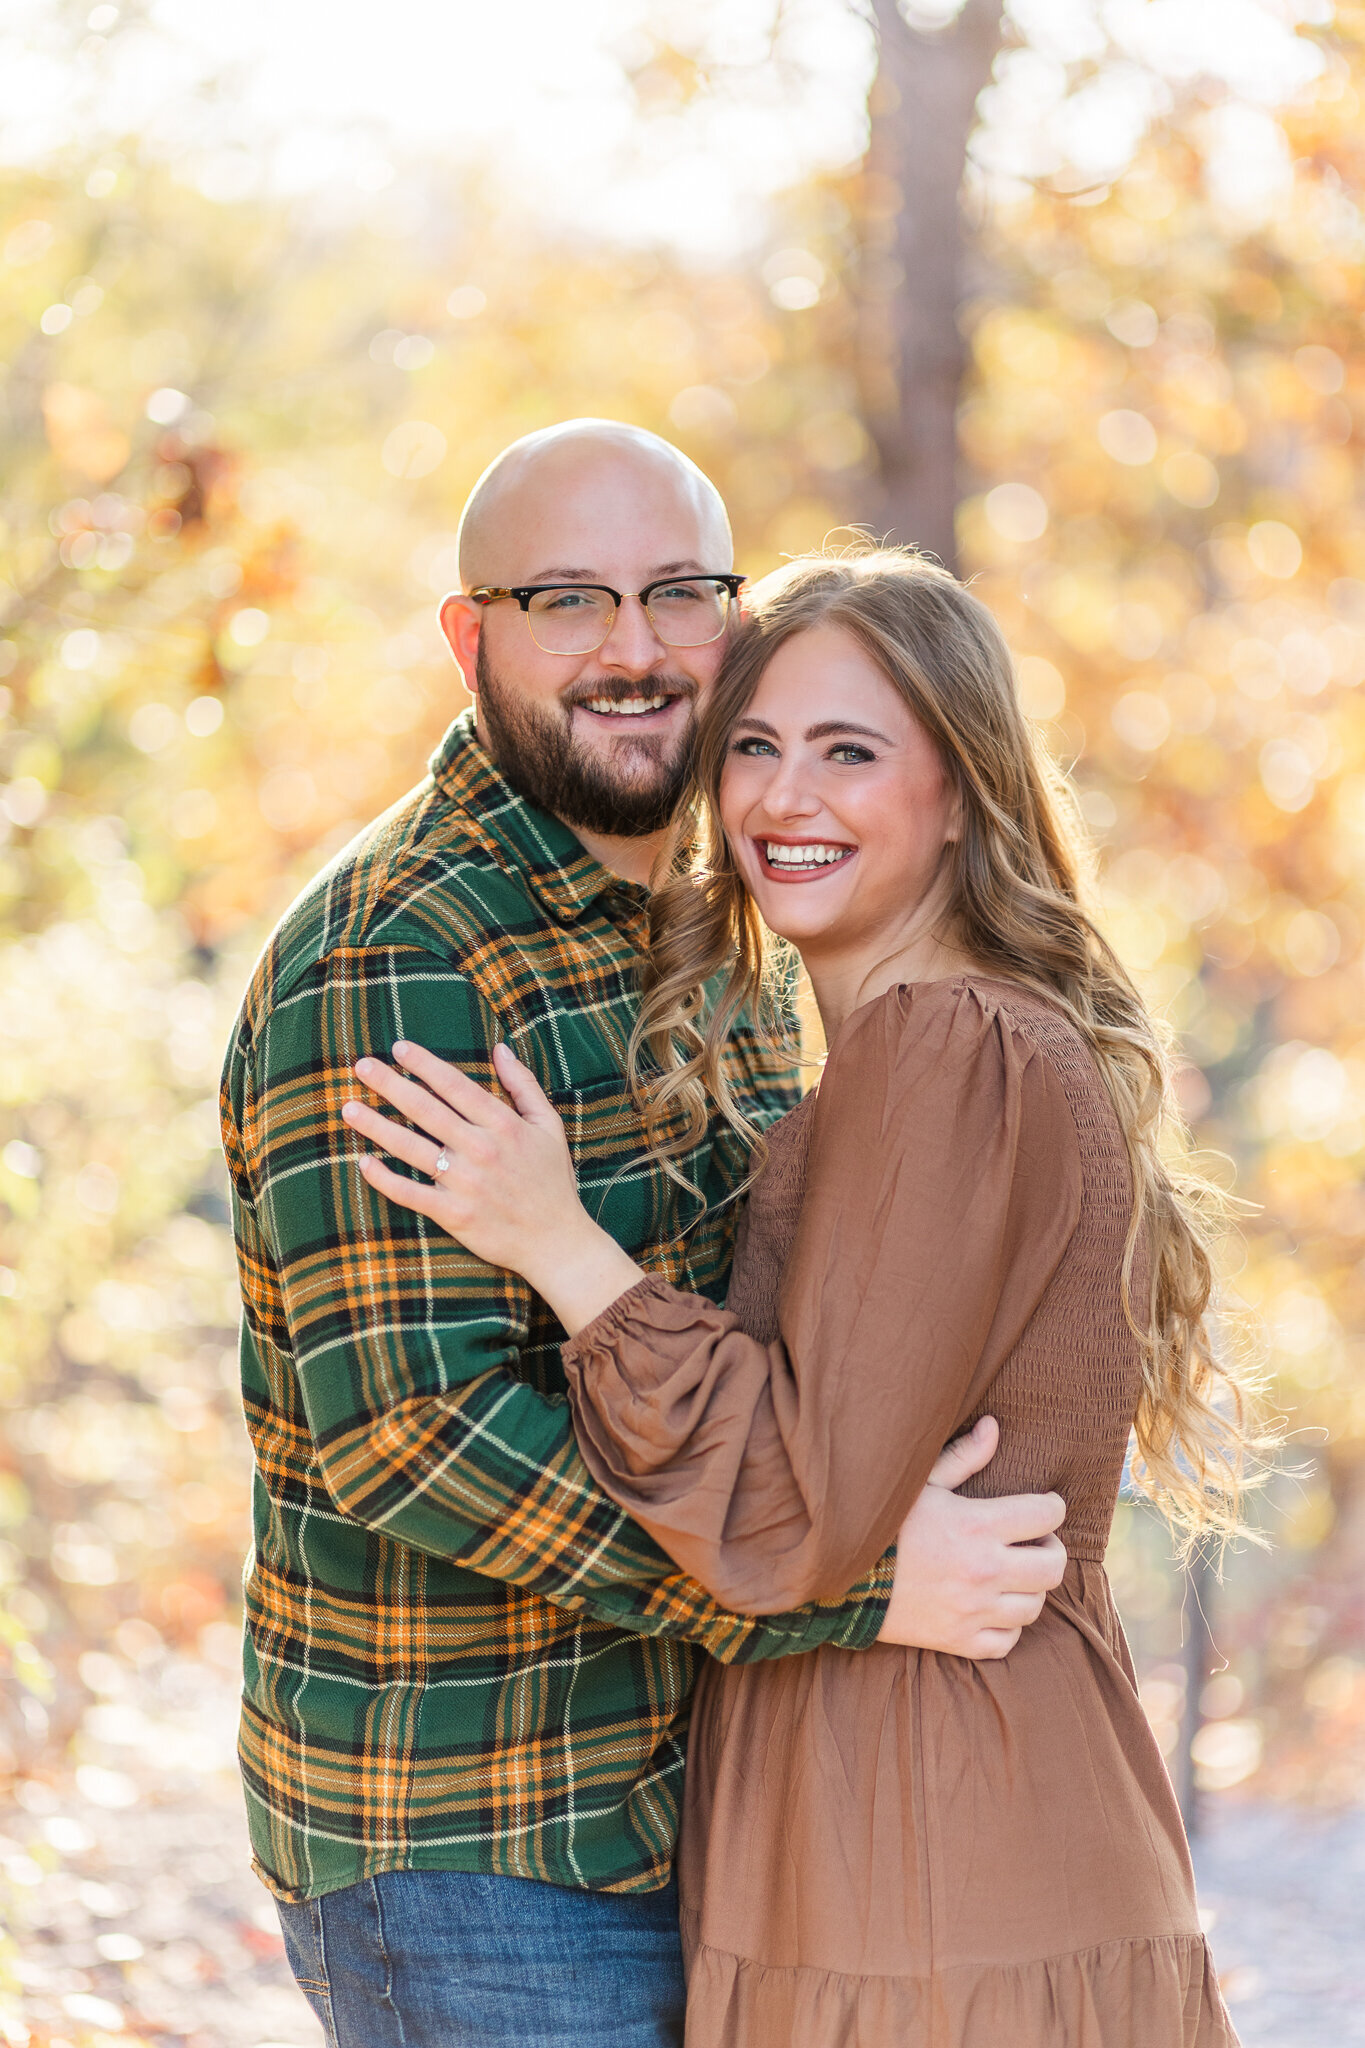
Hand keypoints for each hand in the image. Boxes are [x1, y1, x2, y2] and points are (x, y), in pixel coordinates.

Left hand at [342, 1040, 641, 1327]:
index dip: (424, 1064)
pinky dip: (384, 1180)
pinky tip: (363, 1163)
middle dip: (390, 1084)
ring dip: (376, 1126)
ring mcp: (465, 1183)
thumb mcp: (549, 1126)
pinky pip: (410, 1193)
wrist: (557, 1241)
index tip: (398, 1048)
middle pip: (425, 1109)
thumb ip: (524, 1085)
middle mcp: (481, 1149)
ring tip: (348, 1108)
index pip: (455, 1085)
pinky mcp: (453, 1214)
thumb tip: (500, 1048)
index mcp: (503, 1125)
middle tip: (361, 1066)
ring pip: (410, 1148)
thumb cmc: (552, 1182)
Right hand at [875, 1417, 1066, 1658]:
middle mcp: (983, 1569)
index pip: (1046, 1514)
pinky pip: (1008, 1641)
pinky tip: (995, 1607)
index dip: (1053, 1506)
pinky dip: (1009, 1626)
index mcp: (978, 1524)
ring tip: (1014, 1574)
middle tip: (1035, 1542)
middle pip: (1052, 1566)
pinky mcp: (959, 1640)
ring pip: (1035, 1606)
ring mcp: (973, 1610)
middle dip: (1051, 1549)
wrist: (843, 1577)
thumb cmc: (885, 1523)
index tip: (1045, 1506)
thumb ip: (964, 1456)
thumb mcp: (922, 1483)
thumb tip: (994, 1426)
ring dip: (1031, 1587)